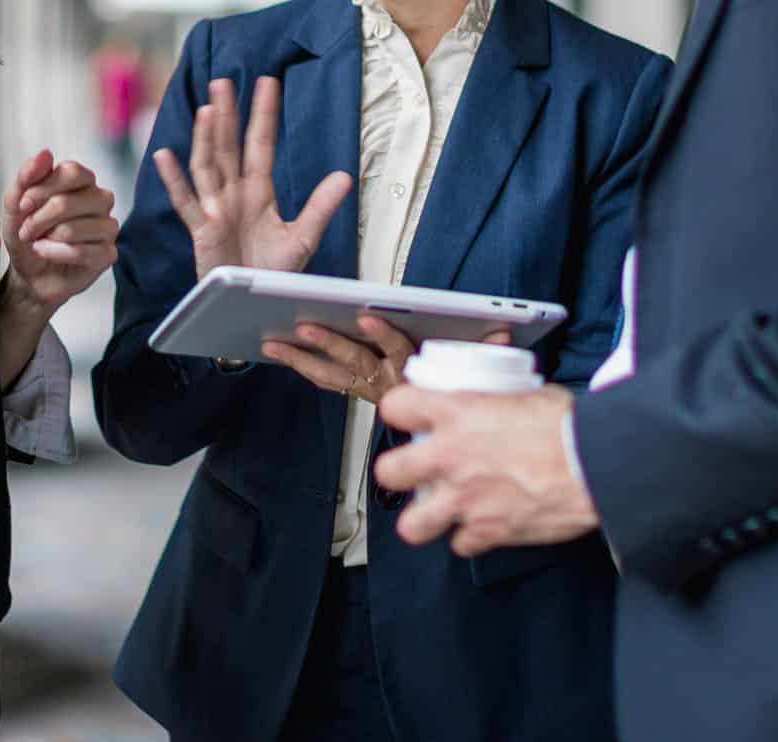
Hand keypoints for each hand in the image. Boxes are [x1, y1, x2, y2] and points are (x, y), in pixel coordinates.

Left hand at [0, 149, 117, 312]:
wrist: (29, 273)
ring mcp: (108, 227)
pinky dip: (54, 254)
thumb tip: (45, 153)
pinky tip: (47, 254)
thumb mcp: (15, 205)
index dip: (41, 189)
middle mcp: (100, 200)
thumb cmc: (27, 235)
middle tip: (26, 230)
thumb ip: (26, 177)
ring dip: (45, 239)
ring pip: (72, 229)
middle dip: (37, 220)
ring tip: (37, 243)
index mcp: (83, 181)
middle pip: (67, 202)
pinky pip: (80, 252)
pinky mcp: (108, 254)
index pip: (72, 172)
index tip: (23, 205)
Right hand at [152, 75, 351, 278]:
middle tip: (224, 81)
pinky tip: (165, 156)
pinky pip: (186, 202)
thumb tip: (345, 176)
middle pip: (228, 147)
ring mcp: (215, 210)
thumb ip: (320, 206)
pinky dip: (174, 180)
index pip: (260, 144)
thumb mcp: (303, 238)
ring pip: (207, 166)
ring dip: (205, 138)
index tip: (267, 82)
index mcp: (258, 192)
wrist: (253, 305)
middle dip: (227, 115)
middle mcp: (234, 194)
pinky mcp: (202, 230)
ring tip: (207, 109)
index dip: (263, 115)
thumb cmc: (273, 273)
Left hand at [263, 317, 509, 405]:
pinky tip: (283, 352)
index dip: (383, 335)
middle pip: (358, 362)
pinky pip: (329, 383)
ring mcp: (372, 392)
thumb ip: (487, 355)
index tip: (366, 316)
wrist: (456, 462)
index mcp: (417, 380)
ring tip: (275, 341)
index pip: (400, 353)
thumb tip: (502, 332)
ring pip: (335, 375)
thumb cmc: (462, 418)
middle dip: (330, 344)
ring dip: (304, 359)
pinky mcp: (362, 393)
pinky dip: (306, 367)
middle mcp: (391, 388)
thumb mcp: (482, 388)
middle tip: (305, 327)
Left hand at [373, 384, 599, 554]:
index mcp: (457, 413)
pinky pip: (461, 544)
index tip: (408, 414)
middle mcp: (450, 457)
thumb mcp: (527, 393)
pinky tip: (483, 524)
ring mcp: (465, 499)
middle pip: (389, 471)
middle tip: (415, 469)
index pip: (395, 406)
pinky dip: (470, 537)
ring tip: (439, 509)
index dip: (399, 410)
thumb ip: (499, 399)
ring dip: (424, 518)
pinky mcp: (488, 530)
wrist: (598, 465)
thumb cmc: (570, 426)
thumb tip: (500, 398)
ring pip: (412, 524)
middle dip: (398, 470)